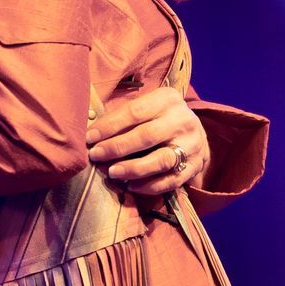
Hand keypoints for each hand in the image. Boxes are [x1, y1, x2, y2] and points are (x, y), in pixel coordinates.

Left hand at [85, 86, 209, 195]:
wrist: (195, 133)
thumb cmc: (159, 119)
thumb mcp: (147, 107)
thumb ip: (124, 116)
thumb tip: (91, 134)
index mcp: (167, 100)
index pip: (134, 112)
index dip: (109, 126)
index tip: (89, 138)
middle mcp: (182, 120)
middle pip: (146, 136)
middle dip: (117, 147)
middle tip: (96, 155)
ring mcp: (191, 144)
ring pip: (160, 160)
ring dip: (133, 168)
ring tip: (112, 173)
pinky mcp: (194, 165)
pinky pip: (171, 180)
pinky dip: (149, 186)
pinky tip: (131, 186)